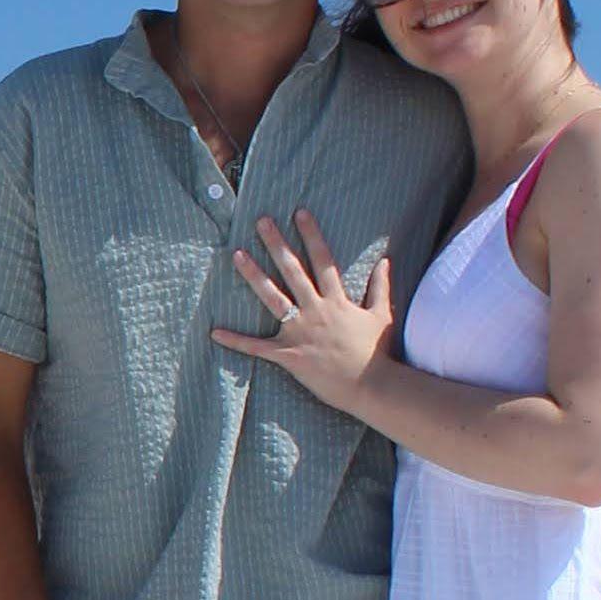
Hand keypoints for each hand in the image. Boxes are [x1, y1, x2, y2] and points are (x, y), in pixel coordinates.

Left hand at [224, 208, 394, 402]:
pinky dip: (236, 340)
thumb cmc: (378, 353)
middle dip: (277, 244)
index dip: (311, 235)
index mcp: (337, 301)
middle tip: (261, 221)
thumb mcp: (383, 316)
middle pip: (293, 271)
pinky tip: (214, 332)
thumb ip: (381, 287)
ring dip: (253, 275)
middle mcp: (316, 311)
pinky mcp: (289, 355)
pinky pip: (257, 347)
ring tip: (237, 254)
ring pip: (272, 298)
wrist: (371, 386)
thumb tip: (386, 261)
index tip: (299, 213)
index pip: (323, 260)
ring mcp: (300, 332)